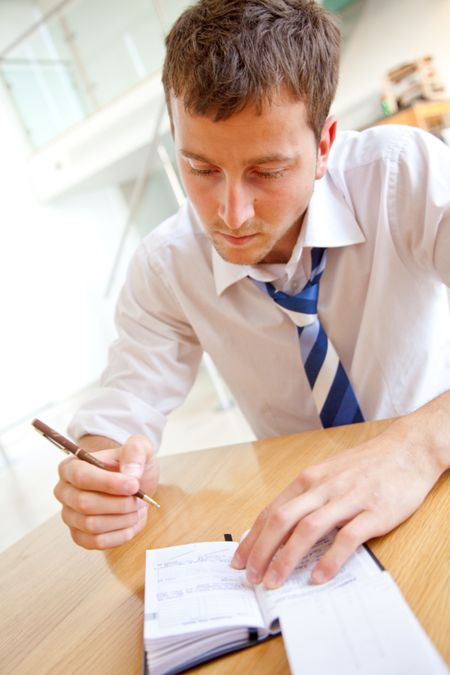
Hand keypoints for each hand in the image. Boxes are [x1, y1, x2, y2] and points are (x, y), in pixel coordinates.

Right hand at [54, 435, 158, 548]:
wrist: (131, 483)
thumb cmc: (130, 464)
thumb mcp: (139, 448)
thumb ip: (135, 451)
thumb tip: (130, 473)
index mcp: (71, 466)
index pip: (81, 476)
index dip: (108, 483)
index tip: (134, 485)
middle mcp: (64, 491)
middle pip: (85, 504)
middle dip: (119, 504)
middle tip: (140, 499)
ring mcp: (70, 516)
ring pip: (92, 526)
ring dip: (123, 519)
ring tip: (138, 509)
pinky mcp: (80, 535)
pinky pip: (97, 542)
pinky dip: (121, 535)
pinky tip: (132, 522)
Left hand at [231, 420, 441, 587]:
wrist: (406, 451)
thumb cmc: (365, 466)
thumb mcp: (329, 474)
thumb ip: (307, 498)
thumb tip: (280, 529)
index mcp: (309, 479)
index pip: (272, 510)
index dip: (253, 538)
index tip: (240, 560)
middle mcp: (323, 487)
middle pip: (282, 520)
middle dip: (261, 550)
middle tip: (251, 576)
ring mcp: (348, 499)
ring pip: (308, 529)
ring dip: (287, 558)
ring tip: (275, 581)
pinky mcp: (373, 512)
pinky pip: (346, 538)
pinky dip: (329, 559)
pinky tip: (318, 577)